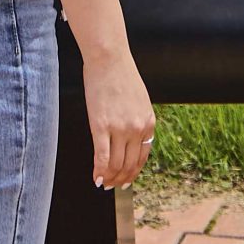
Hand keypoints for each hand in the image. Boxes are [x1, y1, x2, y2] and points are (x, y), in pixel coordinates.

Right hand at [84, 46, 154, 189]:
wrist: (109, 58)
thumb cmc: (121, 75)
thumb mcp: (140, 101)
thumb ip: (138, 122)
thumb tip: (132, 143)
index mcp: (148, 122)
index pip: (142, 158)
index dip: (133, 173)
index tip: (125, 180)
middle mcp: (137, 128)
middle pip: (129, 166)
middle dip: (120, 180)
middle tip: (112, 185)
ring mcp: (120, 128)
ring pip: (115, 166)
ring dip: (109, 178)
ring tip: (103, 182)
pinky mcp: (101, 126)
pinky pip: (101, 157)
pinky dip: (98, 172)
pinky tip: (95, 178)